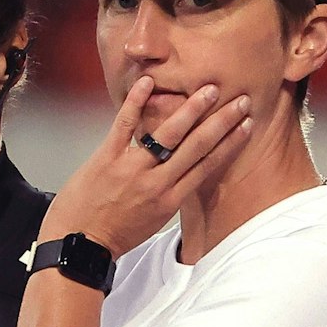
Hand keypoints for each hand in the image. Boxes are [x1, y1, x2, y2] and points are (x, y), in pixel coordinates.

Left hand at [42, 76, 252, 254]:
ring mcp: (132, 168)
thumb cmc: (116, 234)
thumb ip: (171, 194)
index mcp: (170, 199)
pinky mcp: (106, 158)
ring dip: (192, 109)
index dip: (230, 143)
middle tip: (240, 100)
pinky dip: (136, 102)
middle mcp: (157, 183)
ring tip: (210, 89)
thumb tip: (186, 171)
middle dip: (222, 121)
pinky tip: (148, 82)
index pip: (207, 165)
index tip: (246, 125)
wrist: (79, 245)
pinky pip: (124, 125)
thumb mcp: (154, 220)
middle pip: (197, 146)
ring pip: (168, 134)